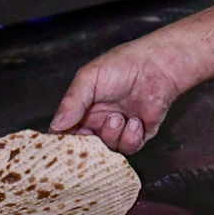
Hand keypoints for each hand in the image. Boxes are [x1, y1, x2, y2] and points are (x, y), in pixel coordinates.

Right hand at [49, 39, 188, 154]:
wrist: (157, 65)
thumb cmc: (122, 65)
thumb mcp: (89, 78)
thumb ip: (72, 101)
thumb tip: (56, 126)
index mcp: (82, 110)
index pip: (65, 133)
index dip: (62, 141)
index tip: (61, 145)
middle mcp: (98, 122)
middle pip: (85, 147)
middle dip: (87, 146)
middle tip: (90, 136)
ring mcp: (119, 130)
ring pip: (107, 150)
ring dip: (111, 135)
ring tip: (118, 116)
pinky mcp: (139, 135)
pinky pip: (129, 148)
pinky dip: (129, 138)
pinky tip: (135, 122)